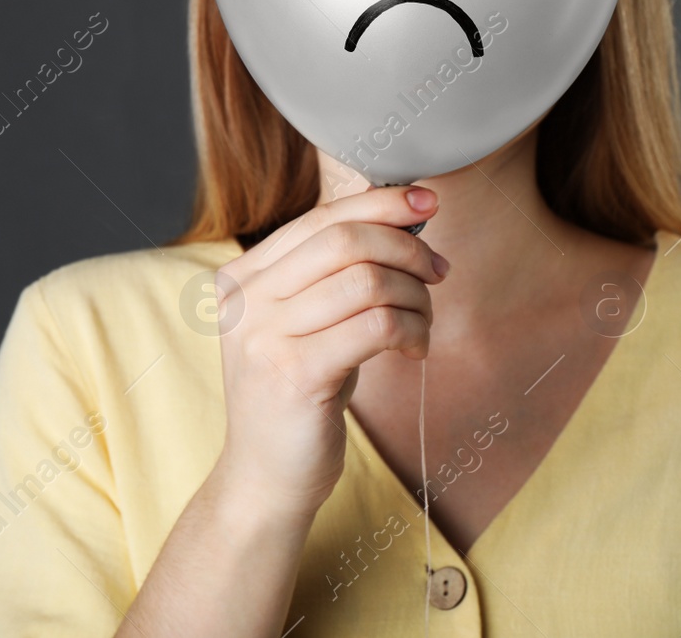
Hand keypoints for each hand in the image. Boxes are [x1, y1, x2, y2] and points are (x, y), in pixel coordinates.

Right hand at [210, 185, 446, 518]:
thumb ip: (333, 272)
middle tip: (438, 271)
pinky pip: (377, 326)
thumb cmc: (299, 392)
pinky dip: (412, 329)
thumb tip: (404, 216)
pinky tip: (415, 348)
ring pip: (368, 281)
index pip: (320, 219)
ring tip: (423, 323)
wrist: (265, 478)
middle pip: (345, 241)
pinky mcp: (296, 374)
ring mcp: (264, 338)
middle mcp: (245, 301)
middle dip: (407, 248)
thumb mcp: (303, 322)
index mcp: (242, 277)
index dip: (380, 203)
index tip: (426, 203)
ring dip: (415, 297)